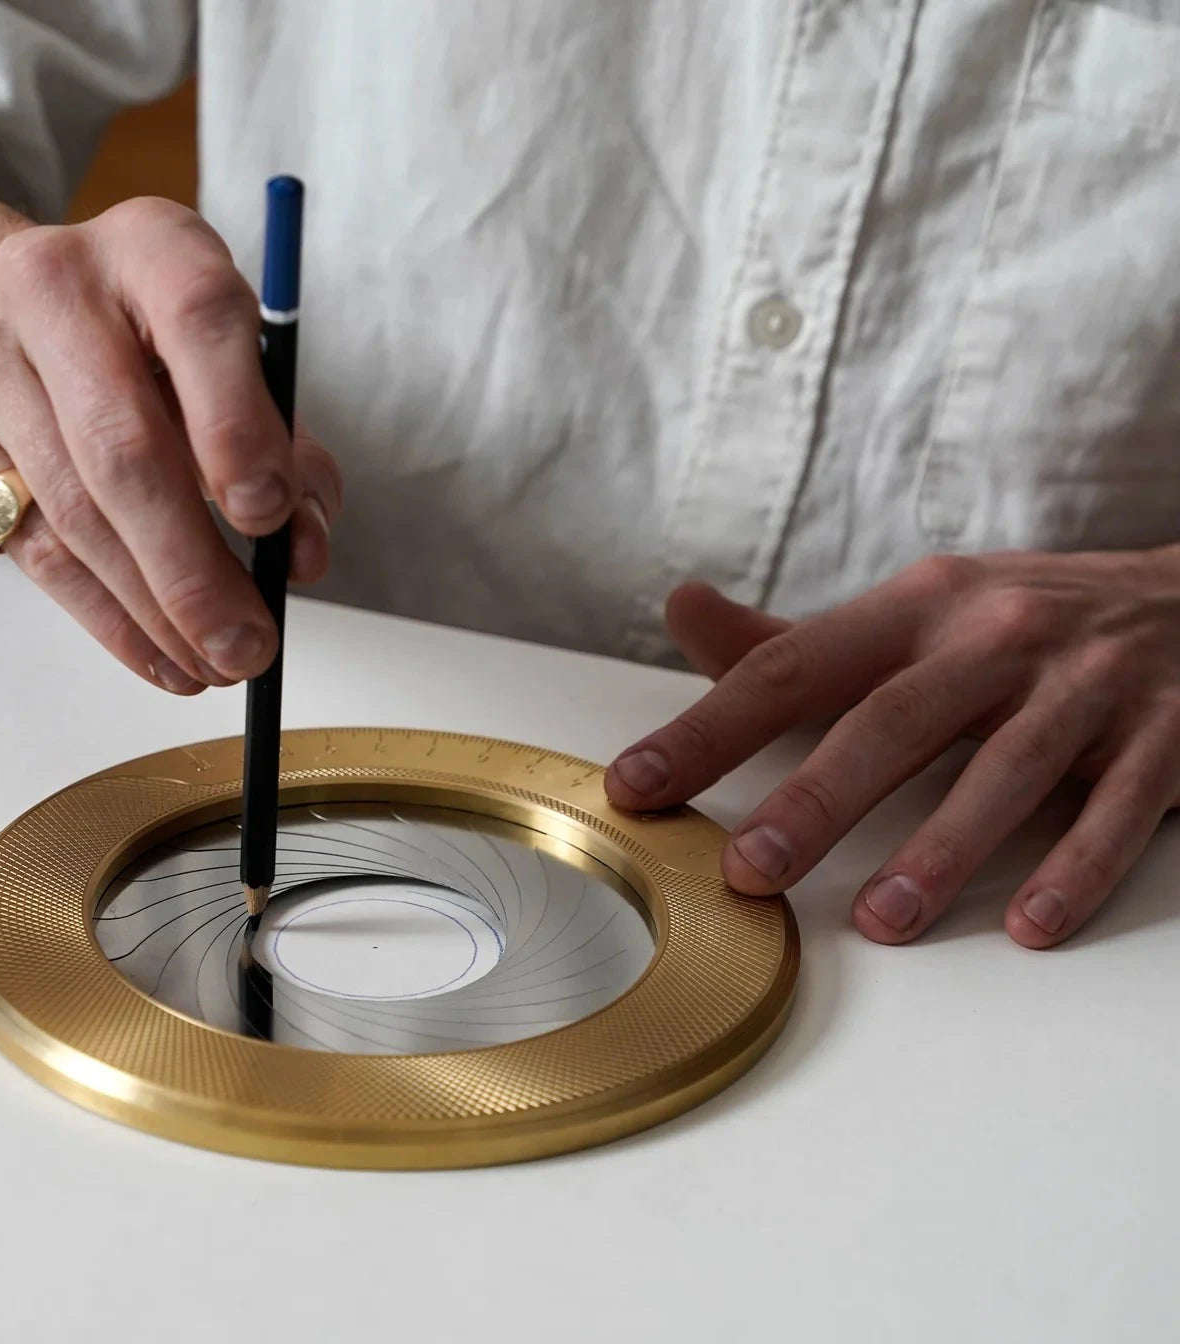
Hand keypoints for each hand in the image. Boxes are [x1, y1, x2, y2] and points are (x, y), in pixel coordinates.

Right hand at [0, 196, 340, 693]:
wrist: (0, 323)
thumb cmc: (149, 353)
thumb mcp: (234, 369)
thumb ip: (287, 453)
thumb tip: (302, 553)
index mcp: (152, 249)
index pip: (200, 321)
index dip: (239, 425)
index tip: (268, 516)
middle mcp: (55, 286)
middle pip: (126, 447)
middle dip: (196, 566)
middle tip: (250, 644)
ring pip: (78, 513)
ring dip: (159, 609)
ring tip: (220, 663)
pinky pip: (36, 552)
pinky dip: (111, 619)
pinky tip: (163, 658)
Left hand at [605, 551, 1179, 947]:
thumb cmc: (1017, 618)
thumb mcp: (910, 609)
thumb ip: (794, 637)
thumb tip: (682, 610)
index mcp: (915, 608)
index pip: (793, 667)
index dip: (710, 728)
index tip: (637, 785)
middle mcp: (994, 637)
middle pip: (892, 720)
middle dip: (817, 798)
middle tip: (750, 871)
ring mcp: (1084, 687)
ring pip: (1006, 771)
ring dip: (942, 850)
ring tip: (881, 921)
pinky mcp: (1165, 737)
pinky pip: (1119, 808)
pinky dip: (1076, 867)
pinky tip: (1031, 923)